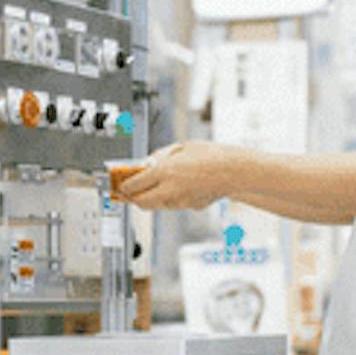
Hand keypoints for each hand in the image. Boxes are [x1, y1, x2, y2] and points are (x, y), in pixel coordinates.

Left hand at [117, 142, 252, 210]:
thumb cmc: (211, 155)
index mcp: (164, 172)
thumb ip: (160, 157)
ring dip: (150, 198)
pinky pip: (172, 205)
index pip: (133, 185)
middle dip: (132, 198)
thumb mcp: (181, 147)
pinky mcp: (189, 207)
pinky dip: (168, 198)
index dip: (124, 186)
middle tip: (129, 191)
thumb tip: (145, 164)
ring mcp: (180, 202)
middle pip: (140, 202)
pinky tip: (176, 187)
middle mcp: (169, 190)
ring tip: (154, 185)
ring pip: (156, 205)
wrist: (234, 170)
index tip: (121, 184)